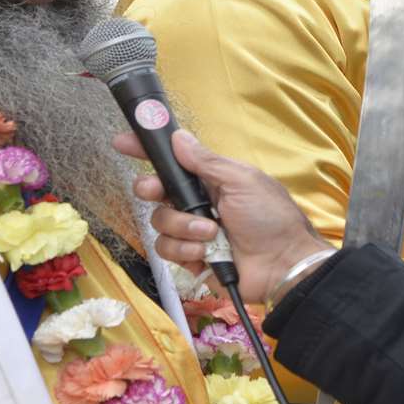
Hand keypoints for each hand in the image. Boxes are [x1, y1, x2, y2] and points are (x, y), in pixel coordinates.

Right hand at [122, 129, 332, 303]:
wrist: (282, 265)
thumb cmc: (270, 217)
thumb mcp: (242, 181)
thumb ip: (207, 163)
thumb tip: (179, 138)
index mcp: (209, 180)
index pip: (172, 162)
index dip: (145, 151)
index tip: (122, 142)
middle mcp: (196, 203)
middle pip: (154, 191)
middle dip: (152, 190)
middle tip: (155, 191)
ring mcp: (191, 231)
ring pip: (159, 222)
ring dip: (183, 227)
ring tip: (211, 233)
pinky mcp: (190, 257)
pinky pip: (167, 249)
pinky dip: (186, 250)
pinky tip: (206, 252)